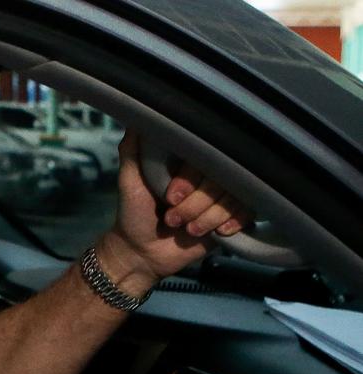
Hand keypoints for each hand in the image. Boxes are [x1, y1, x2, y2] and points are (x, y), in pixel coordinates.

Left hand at [101, 129, 253, 286]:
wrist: (142, 252)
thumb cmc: (133, 213)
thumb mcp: (129, 180)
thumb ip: (133, 150)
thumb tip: (136, 117)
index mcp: (190, 161)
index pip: (206, 157)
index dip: (191, 180)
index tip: (169, 198)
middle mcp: (210, 174)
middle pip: (224, 178)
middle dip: (196, 205)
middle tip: (172, 219)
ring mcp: (224, 194)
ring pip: (235, 197)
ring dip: (208, 218)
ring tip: (186, 228)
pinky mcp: (234, 216)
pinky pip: (248, 213)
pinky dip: (230, 224)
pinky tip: (215, 233)